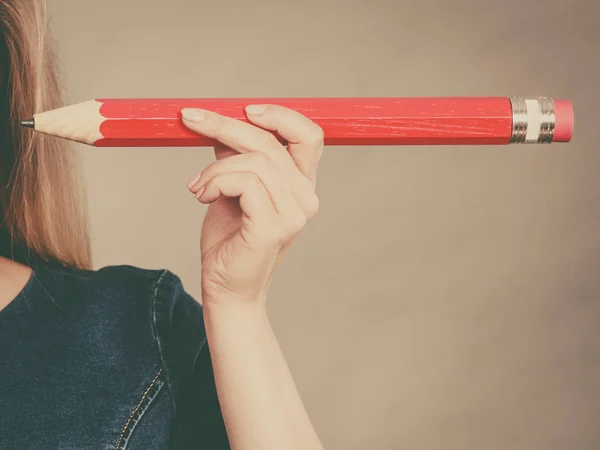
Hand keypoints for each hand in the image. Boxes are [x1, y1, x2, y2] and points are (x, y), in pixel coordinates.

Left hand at [182, 105, 322, 306]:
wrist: (225, 288)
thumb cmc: (229, 241)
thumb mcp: (232, 189)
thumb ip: (237, 159)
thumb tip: (223, 125)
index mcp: (301, 186)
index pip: (309, 136)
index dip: (280, 116)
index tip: (246, 110)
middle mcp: (305, 198)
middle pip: (271, 142)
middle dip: (225, 125)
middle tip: (190, 119)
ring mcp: (293, 214)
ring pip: (254, 161)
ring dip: (214, 168)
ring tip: (198, 186)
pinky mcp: (273, 228)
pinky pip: (244, 182)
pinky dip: (216, 182)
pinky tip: (202, 195)